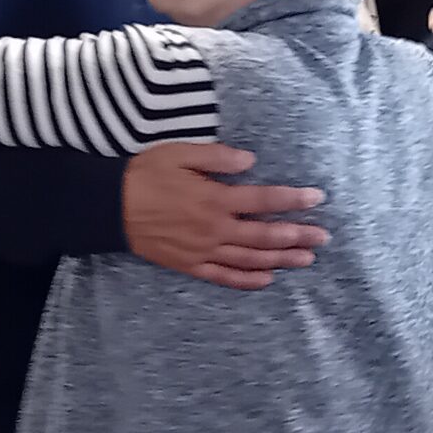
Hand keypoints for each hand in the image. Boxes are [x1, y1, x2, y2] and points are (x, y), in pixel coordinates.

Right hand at [123, 142, 328, 290]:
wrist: (109, 206)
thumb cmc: (144, 174)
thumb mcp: (179, 153)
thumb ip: (218, 157)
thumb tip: (251, 161)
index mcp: (214, 198)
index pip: (264, 199)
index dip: (293, 199)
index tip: (317, 198)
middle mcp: (214, 228)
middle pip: (265, 234)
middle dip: (298, 235)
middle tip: (324, 237)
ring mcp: (203, 251)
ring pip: (250, 258)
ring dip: (281, 259)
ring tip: (307, 259)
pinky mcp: (190, 265)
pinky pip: (224, 277)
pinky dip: (248, 280)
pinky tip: (268, 279)